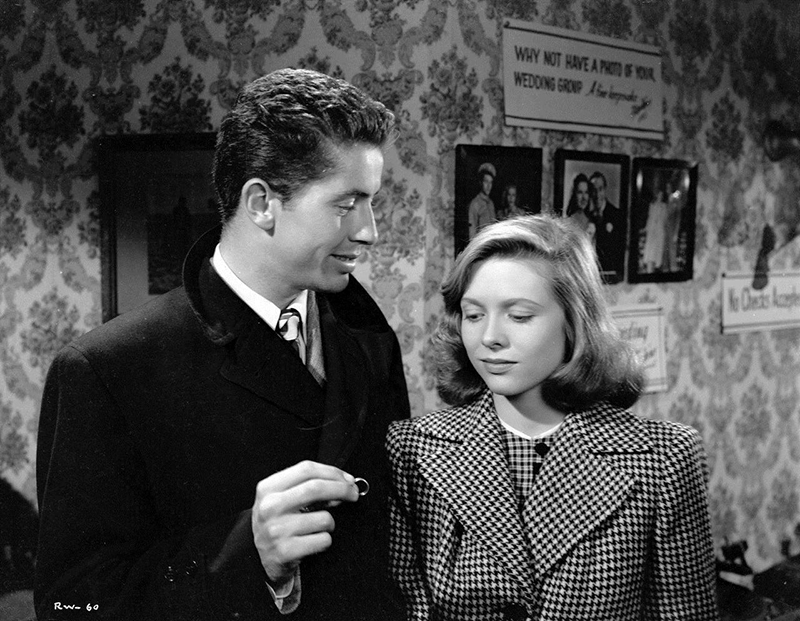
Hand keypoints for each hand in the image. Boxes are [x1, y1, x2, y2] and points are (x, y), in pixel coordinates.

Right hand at [251, 460, 358, 584]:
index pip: (306, 469)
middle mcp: (269, 507)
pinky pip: (323, 540)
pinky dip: (325, 541)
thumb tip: (344, 483)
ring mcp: (276, 530)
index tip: (347, 479)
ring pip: (324, 518)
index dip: (332, 472)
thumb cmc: (278, 523)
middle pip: (316, 488)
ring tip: (318, 528)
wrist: (260, 559)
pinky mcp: (285, 551)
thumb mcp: (283, 499)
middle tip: (353, 494)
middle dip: (342, 489)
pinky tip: (313, 542)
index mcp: (268, 488)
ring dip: (330, 523)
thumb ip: (308, 486)